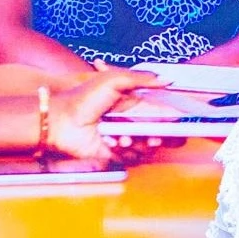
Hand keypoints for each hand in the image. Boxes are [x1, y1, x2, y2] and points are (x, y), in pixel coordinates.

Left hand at [47, 66, 163, 159]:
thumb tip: (168, 80)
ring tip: (123, 138)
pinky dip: (122, 151)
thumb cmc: (84, 98)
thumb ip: (142, 79)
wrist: (61, 121)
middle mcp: (129, 122)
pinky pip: (130, 158)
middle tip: (154, 137)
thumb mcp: (113, 80)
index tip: (177, 121)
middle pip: (156, 133)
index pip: (159, 113)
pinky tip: (109, 142)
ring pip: (145, 147)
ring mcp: (122, 139)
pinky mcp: (114, 154)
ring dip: (137, 143)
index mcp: (132, 104)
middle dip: (159, 136)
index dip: (170, 118)